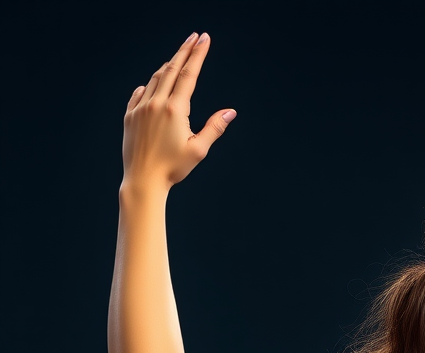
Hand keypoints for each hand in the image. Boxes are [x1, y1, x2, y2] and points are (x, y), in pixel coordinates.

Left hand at [121, 31, 233, 190]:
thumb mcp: (199, 149)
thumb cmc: (174, 168)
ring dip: (168, 66)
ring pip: (155, 79)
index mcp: (175, 109)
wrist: (143, 179)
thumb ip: (214, 127)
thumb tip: (231, 111)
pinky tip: (153, 85)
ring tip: (177, 59)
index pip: (189, 74)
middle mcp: (156, 103)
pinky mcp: (130, 116)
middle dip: (184, 51)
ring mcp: (140, 108)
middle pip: (172, 69)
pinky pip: (140, 93)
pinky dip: (149, 85)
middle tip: (194, 37)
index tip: (204, 39)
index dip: (198, 55)